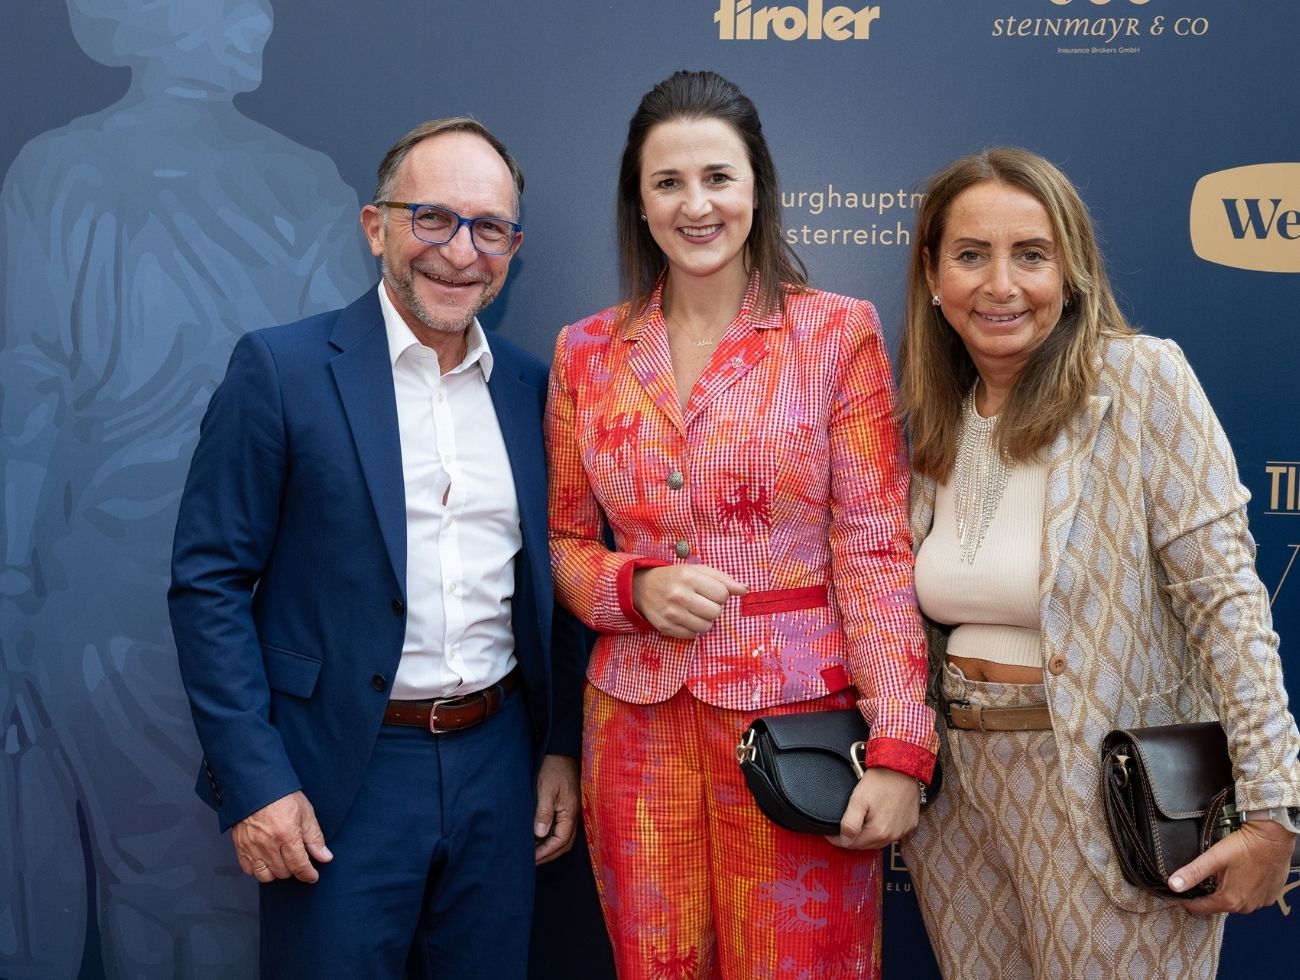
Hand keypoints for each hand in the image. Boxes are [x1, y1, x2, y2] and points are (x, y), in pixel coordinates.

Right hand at [232, 790, 332, 883]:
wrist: (255, 786)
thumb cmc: (281, 796)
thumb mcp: (305, 813)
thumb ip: (315, 838)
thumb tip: (325, 857)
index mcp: (286, 835)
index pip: (299, 866)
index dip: (308, 874)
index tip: (312, 876)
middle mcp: (268, 845)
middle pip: (283, 872)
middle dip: (294, 870)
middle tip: (298, 860)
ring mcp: (252, 847)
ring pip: (266, 876)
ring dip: (277, 873)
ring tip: (283, 862)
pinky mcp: (240, 847)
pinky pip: (249, 870)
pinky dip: (259, 870)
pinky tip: (267, 861)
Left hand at [534, 754, 579, 864]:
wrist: (562, 750)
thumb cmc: (554, 768)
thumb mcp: (546, 789)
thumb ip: (544, 812)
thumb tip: (539, 834)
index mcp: (570, 812)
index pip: (560, 841)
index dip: (545, 852)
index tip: (531, 859)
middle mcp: (574, 815)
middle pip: (564, 844)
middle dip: (549, 854)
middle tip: (532, 861)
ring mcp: (572, 811)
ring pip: (564, 837)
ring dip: (550, 846)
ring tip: (534, 850)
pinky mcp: (568, 806)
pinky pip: (562, 828)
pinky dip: (551, 836)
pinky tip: (539, 835)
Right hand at [632, 564, 746, 638]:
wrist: (642, 588)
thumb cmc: (676, 578)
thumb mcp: (698, 571)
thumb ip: (723, 579)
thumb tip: (745, 590)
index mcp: (688, 577)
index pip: (722, 594)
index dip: (720, 594)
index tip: (711, 592)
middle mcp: (679, 595)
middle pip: (716, 612)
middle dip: (714, 608)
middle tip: (703, 602)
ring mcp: (671, 614)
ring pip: (706, 627)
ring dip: (705, 620)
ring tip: (695, 611)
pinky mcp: (666, 628)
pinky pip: (692, 636)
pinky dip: (692, 628)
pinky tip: (685, 618)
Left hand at [827, 767, 919, 850]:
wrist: (903, 768)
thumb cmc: (880, 780)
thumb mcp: (858, 800)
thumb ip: (850, 823)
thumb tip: (843, 841)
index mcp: (878, 832)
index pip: (852, 845)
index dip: (838, 839)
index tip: (830, 832)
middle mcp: (892, 836)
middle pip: (866, 845)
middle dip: (853, 839)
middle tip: (844, 826)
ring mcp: (903, 831)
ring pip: (879, 842)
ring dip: (868, 836)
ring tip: (861, 822)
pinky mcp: (910, 824)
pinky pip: (893, 834)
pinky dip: (884, 830)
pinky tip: (879, 819)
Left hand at [1169, 819, 1296, 913]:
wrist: (1273, 838)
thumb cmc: (1244, 846)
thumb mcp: (1214, 858)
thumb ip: (1193, 872)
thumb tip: (1172, 886)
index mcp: (1229, 901)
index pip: (1199, 908)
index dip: (1186, 899)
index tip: (1178, 891)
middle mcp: (1245, 907)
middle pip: (1216, 905)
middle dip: (1206, 894)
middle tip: (1200, 878)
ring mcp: (1259, 903)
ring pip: (1233, 901)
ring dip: (1225, 892)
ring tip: (1219, 875)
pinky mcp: (1268, 897)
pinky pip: (1249, 897)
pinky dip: (1241, 889)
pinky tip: (1239, 875)